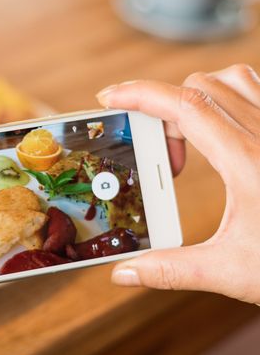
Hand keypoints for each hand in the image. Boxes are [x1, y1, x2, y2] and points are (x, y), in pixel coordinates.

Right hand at [96, 64, 259, 303]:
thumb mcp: (232, 272)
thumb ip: (171, 270)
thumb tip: (125, 273)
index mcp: (248, 163)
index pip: (185, 106)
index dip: (141, 94)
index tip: (111, 96)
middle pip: (201, 88)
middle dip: (165, 110)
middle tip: (163, 156)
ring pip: (233, 81)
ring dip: (197, 98)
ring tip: (188, 137)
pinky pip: (257, 90)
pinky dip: (228, 97)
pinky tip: (222, 130)